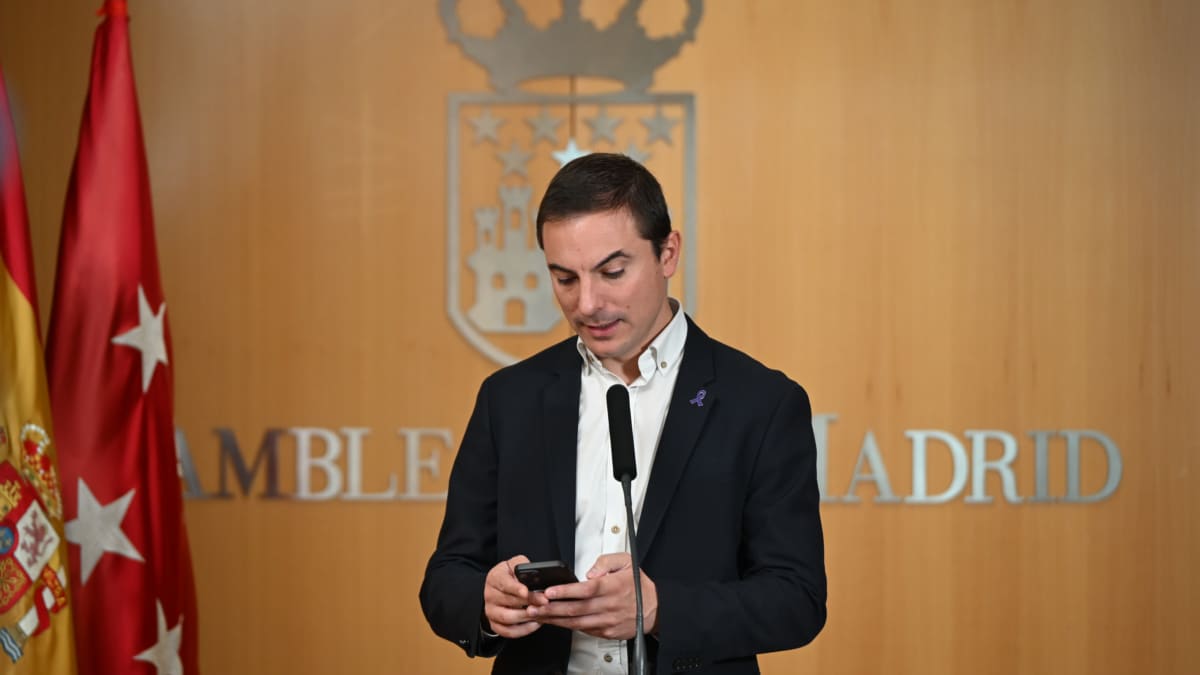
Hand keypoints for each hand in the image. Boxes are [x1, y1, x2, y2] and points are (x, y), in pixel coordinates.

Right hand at [482, 555, 549, 638]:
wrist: (501, 586)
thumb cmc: (512, 574)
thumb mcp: (517, 564)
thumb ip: (525, 568)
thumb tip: (537, 577)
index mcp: (495, 578)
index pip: (504, 583)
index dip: (515, 588)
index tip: (526, 592)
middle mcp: (490, 595)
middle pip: (508, 601)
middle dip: (529, 602)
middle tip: (544, 602)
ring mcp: (490, 610)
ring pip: (507, 618)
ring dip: (526, 617)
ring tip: (541, 613)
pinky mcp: (494, 624)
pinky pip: (508, 631)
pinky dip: (522, 630)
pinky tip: (535, 624)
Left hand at [526, 552, 657, 639]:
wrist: (656, 609)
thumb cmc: (639, 586)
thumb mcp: (627, 562)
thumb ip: (606, 562)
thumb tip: (590, 571)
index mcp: (613, 587)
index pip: (586, 590)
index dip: (566, 591)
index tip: (550, 591)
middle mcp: (610, 606)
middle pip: (577, 609)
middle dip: (552, 608)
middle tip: (533, 606)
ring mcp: (608, 621)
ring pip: (577, 623)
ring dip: (555, 620)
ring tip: (538, 615)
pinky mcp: (607, 632)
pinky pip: (584, 630)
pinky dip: (568, 627)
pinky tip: (555, 622)